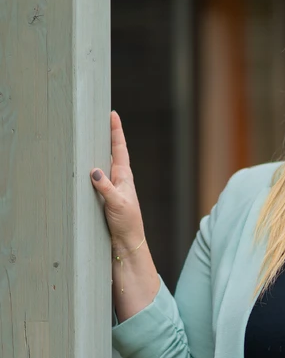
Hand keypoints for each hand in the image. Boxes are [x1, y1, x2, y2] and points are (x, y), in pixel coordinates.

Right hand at [90, 111, 145, 250]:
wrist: (127, 243)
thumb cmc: (126, 223)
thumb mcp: (116, 203)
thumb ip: (105, 187)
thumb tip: (94, 170)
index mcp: (124, 177)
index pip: (119, 149)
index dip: (116, 131)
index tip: (112, 115)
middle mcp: (119, 179)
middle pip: (112, 152)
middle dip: (108, 135)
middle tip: (102, 118)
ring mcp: (113, 188)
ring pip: (104, 164)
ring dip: (99, 150)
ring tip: (92, 136)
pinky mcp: (106, 197)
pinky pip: (97, 178)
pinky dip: (92, 168)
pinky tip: (85, 166)